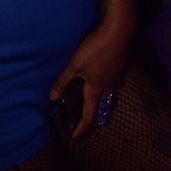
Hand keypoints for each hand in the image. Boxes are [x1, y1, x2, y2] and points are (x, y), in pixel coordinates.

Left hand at [50, 22, 129, 139]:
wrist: (118, 34)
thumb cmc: (95, 49)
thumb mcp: (75, 64)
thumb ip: (64, 81)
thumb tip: (52, 97)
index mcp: (96, 91)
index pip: (90, 117)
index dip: (82, 129)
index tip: (74, 137)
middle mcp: (108, 90)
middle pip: (99, 111)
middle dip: (89, 120)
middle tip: (79, 125)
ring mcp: (115, 81)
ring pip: (105, 100)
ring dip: (96, 106)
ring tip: (87, 107)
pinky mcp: (118, 73)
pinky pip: (110, 89)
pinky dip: (102, 94)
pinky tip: (98, 87)